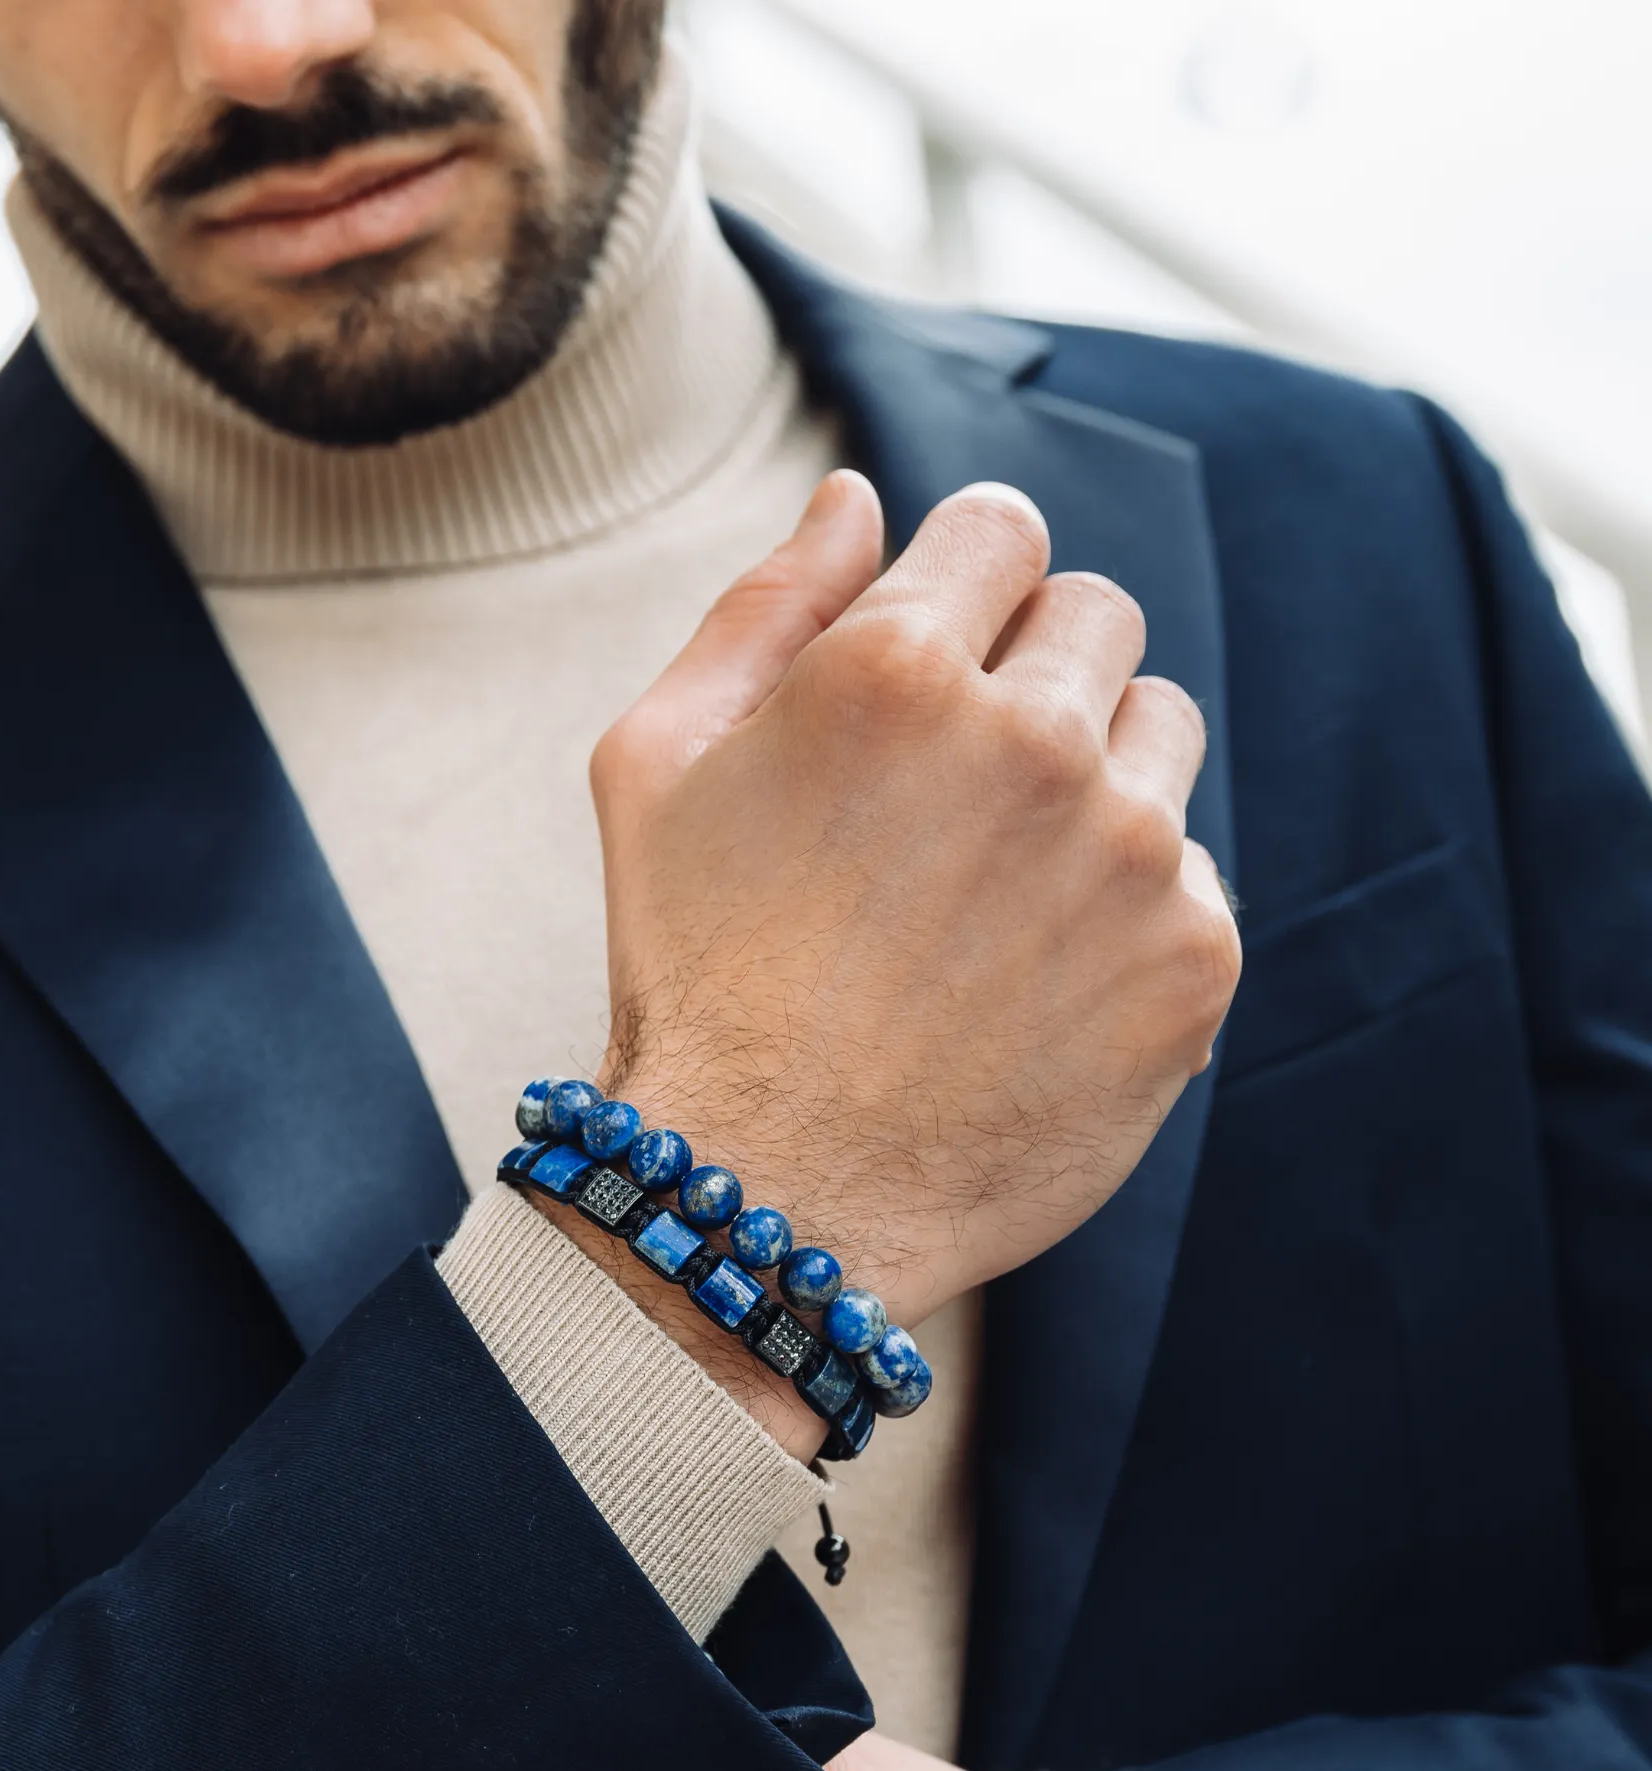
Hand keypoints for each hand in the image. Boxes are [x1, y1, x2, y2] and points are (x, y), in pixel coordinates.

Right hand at [588, 471, 1239, 1334]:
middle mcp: (1032, 741)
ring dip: (1092, 774)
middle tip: (954, 788)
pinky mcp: (1192, 960)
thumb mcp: (657, 766)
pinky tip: (1033, 976)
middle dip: (1029, 667)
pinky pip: (1193, 869)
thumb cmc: (690, 974)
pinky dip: (1126, 903)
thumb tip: (856, 494)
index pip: (1002, 527)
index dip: (962, 584)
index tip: (939, 654)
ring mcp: (1128, 853)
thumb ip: (763, 607)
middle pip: (1097, 613)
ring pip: (1161, 730)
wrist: (769, 1196)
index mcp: (895, 671)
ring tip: (992, 886)